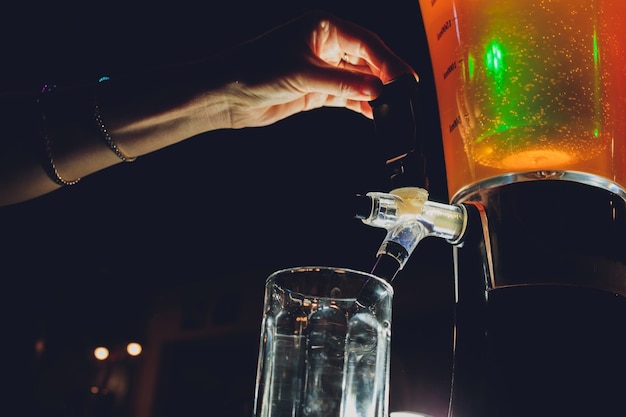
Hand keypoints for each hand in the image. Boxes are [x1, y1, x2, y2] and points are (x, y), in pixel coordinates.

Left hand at [222, 11, 416, 127]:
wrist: (228, 95)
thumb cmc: (254, 70)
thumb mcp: (303, 74)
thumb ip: (342, 82)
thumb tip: (376, 88)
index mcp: (323, 27)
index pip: (366, 42)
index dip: (387, 60)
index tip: (403, 78)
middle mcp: (325, 45)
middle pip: (366, 59)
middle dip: (385, 76)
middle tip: (403, 93)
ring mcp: (322, 68)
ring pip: (358, 78)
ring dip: (374, 92)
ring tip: (392, 106)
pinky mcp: (317, 90)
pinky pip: (347, 95)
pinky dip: (360, 104)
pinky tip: (373, 112)